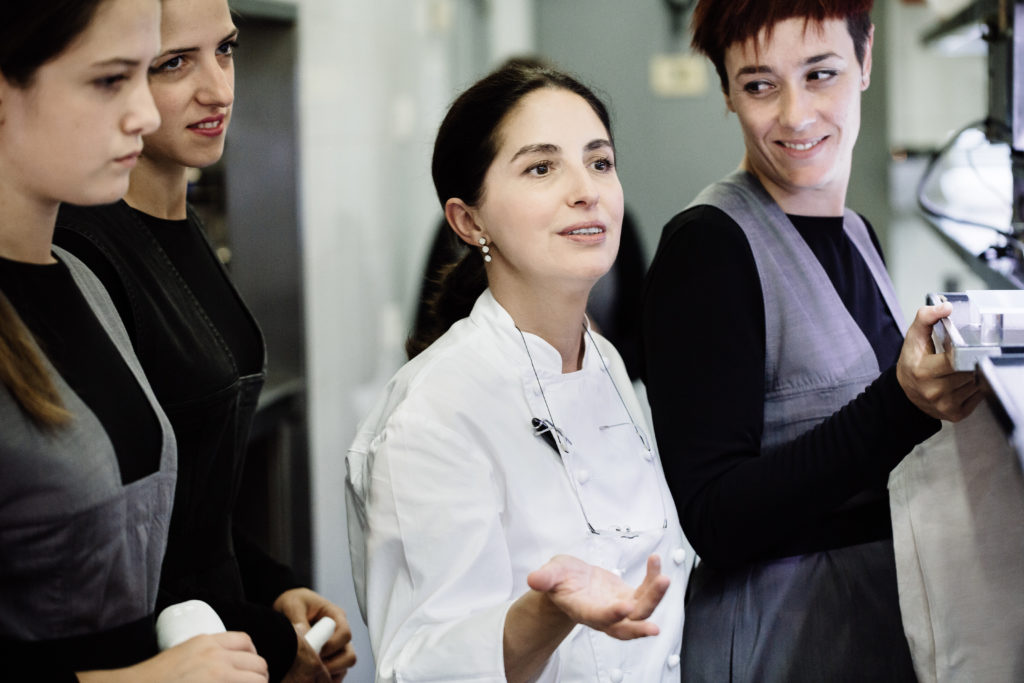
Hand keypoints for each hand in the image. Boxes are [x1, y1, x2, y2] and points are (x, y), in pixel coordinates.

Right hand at [77, 632, 266, 681]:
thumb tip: (226, 668)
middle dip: (260, 677)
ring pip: (257, 680)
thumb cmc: (154, 679)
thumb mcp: (182, 655)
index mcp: (206, 642)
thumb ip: (205, 657)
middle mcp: (215, 656)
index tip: (250, 669)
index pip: (245, 641)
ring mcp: (217, 675)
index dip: (252, 657)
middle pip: (257, 663)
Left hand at [273, 588, 355, 681]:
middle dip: (333, 664)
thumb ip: (299, 620)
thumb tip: (306, 639)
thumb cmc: (293, 601)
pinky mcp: (329, 659)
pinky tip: (312, 677)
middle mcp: (339, 633)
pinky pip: (336, 674)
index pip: (345, 634)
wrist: (286, 609)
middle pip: (349, 655)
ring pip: (344, 667)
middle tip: (313, 667)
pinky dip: (326, 679)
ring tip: (311, 673)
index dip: (331, 646)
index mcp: (335, 616)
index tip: (314, 651)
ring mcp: (336, 647)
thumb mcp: (293, 605)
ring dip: (330, 673)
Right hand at [527, 554, 668, 639]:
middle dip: (640, 627)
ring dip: (655, 597)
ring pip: (641, 611)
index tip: (625, 607)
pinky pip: (646, 591)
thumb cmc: (560, 579)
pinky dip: (653, 578)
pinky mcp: (629, 597)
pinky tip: (655, 561)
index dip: (611, 615)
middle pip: (625, 627)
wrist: (570, 582)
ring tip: (663, 578)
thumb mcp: (551, 573)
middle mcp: (604, 615)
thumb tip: (534, 579)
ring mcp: (619, 608)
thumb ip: (545, 577)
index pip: (598, 617)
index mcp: (583, 610)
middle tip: (654, 627)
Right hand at [897, 303, 982, 421]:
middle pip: (968, 371)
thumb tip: (945, 307)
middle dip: (968, 362)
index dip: (961, 351)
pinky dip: (974, 387)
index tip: (959, 348)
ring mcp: (945, 405)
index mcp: (922, 371)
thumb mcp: (913, 338)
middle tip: (959, 359)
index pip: (955, 359)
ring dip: (972, 373)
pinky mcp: (955, 414)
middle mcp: (933, 391)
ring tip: (959, 370)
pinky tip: (962, 383)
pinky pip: (978, 396)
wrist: (905, 393)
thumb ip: (926, 317)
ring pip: (976, 383)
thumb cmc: (911, 363)